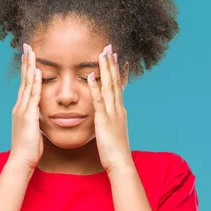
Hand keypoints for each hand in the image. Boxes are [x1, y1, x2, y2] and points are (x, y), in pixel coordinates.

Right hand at [8, 43, 42, 169]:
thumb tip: (39, 116)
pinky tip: (37, 71)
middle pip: (23, 80)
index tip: (29, 57)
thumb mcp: (33, 131)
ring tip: (31, 52)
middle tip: (27, 47)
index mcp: (22, 110)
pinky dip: (34, 83)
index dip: (27, 71)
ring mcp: (22, 110)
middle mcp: (20, 107)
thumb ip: (35, 120)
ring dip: (29, 67)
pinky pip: (32, 96)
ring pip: (26, 84)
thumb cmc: (29, 149)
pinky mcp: (28, 116)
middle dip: (26, 63)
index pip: (25, 86)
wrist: (21, 160)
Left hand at [87, 44, 133, 172]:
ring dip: (105, 70)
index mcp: (118, 110)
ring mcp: (112, 113)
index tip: (115, 57)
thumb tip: (105, 115)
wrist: (120, 163)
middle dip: (111, 64)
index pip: (117, 86)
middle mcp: (118, 108)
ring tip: (102, 54)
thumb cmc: (114, 150)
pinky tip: (90, 76)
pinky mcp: (103, 120)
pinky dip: (95, 88)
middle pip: (114, 82)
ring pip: (109, 87)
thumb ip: (108, 121)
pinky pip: (98, 101)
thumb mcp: (111, 131)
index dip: (116, 71)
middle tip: (109, 47)